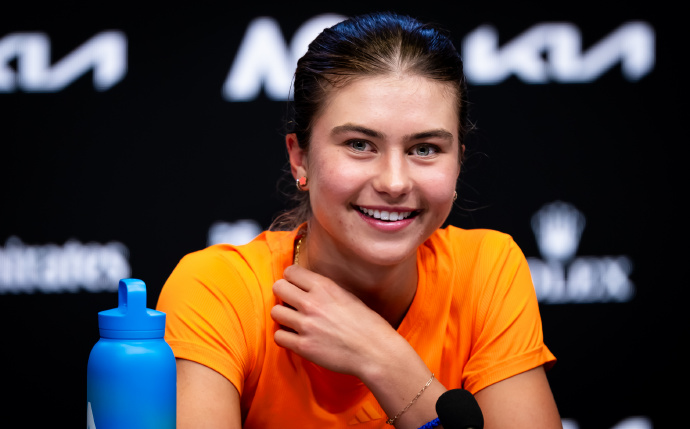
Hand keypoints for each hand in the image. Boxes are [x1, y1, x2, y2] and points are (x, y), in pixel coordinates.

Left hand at [270, 264, 399, 376]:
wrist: (375, 351)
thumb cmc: (367, 324)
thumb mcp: (347, 295)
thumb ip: (324, 290)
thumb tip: (305, 287)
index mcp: (325, 286)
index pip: (290, 271)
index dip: (292, 279)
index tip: (297, 287)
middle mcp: (312, 303)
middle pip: (278, 288)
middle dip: (283, 295)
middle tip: (292, 303)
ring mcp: (306, 325)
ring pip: (275, 312)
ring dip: (283, 316)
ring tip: (294, 321)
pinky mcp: (303, 346)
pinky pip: (278, 336)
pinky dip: (285, 337)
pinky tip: (296, 337)